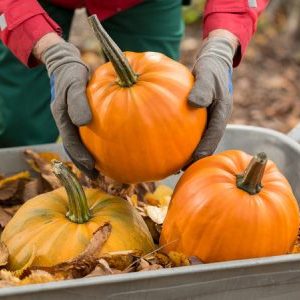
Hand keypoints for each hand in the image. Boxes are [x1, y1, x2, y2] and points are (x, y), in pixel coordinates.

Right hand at [34, 34, 97, 177]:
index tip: (91, 167)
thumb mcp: (73, 83)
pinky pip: (92, 134)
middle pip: (76, 148)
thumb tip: (83, 122)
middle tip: (98, 176)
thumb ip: (77, 101)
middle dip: (85, 163)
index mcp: (63, 119)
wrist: (69, 64)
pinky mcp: (85, 118)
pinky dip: (99, 143)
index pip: (70, 143)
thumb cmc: (71, 73)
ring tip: (105, 169)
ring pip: (83, 143)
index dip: (79, 157)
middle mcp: (69, 123)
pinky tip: (113, 148)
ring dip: (92, 157)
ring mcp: (76, 121)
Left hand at [185, 30, 237, 167]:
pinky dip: (181, 138)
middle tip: (179, 169)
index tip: (193, 161)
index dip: (204, 150)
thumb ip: (203, 88)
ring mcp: (207, 119)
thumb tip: (194, 103)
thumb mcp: (208, 74)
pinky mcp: (198, 116)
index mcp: (221, 113)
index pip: (214, 135)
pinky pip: (190, 130)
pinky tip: (166, 142)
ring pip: (198, 138)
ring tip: (172, 163)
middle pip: (206, 142)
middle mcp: (215, 119)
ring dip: (188, 150)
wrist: (212, 61)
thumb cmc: (211, 67)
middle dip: (195, 157)